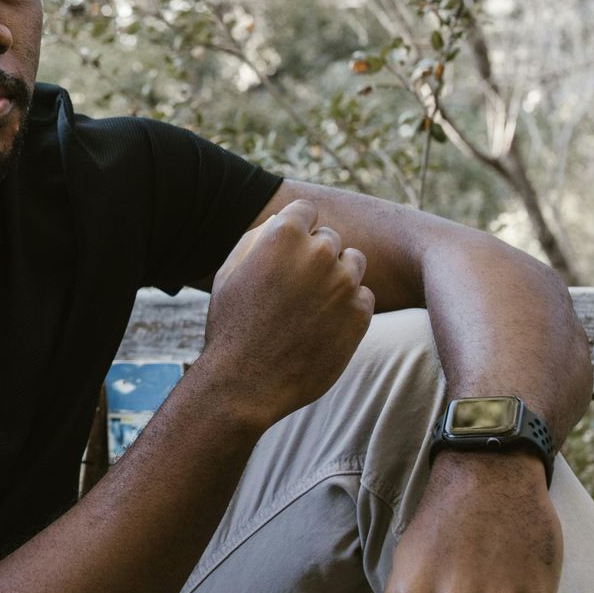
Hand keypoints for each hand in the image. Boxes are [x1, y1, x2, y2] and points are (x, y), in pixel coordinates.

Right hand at [198, 198, 373, 428]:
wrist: (246, 383)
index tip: (286, 253)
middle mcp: (320, 252)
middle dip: (314, 257)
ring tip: (309, 306)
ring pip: (353, 263)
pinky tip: (320, 327)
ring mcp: (344, 284)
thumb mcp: (229, 271)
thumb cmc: (232, 324)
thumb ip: (259, 237)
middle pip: (330, 238)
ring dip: (336, 278)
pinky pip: (363, 298)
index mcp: (284, 234)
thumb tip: (282, 221)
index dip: (296, 230)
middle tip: (292, 290)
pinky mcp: (360, 315)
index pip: (307, 210)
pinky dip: (347, 308)